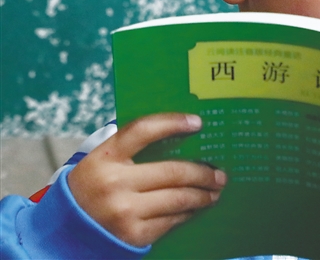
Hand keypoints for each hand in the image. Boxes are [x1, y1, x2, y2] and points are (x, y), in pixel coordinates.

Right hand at [68, 113, 226, 246]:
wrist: (61, 234)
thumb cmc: (89, 191)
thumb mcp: (99, 164)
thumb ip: (129, 150)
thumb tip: (177, 136)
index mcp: (104, 158)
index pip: (142, 130)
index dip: (172, 123)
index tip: (198, 122)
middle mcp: (114, 183)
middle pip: (173, 171)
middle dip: (203, 172)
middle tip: (220, 173)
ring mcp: (124, 211)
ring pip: (179, 198)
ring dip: (203, 194)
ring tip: (215, 191)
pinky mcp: (133, 235)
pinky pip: (171, 220)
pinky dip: (187, 213)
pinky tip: (194, 208)